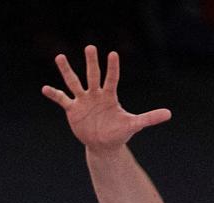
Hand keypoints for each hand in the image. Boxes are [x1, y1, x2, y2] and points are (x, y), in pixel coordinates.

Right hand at [42, 45, 170, 151]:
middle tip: (90, 47)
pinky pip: (62, 99)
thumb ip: (149, 118)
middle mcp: (95, 94)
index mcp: (110, 96)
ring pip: (74, 82)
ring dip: (67, 71)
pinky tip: (44, 88)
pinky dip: (54, 94)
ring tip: (60, 57)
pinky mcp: (73, 109)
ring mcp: (83, 100)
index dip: (112, 68)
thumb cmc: (119, 132)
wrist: (103, 144)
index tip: (113, 54)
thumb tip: (169, 114)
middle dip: (92, 63)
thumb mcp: (134, 124)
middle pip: (93, 75)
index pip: (111, 79)